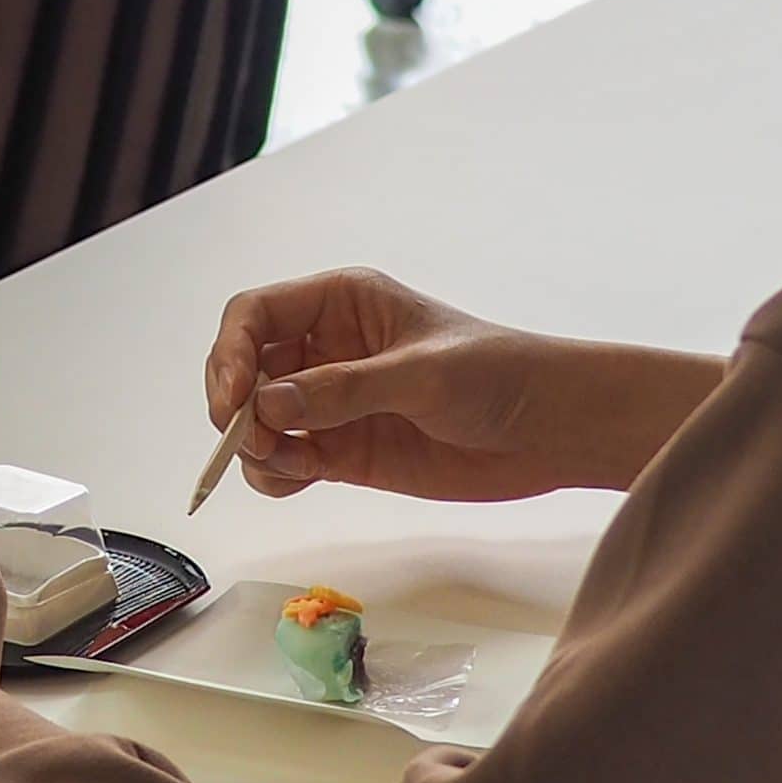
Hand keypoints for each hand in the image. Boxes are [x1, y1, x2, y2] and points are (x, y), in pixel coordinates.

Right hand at [205, 270, 725, 502]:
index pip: (254, 315)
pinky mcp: (344, 452)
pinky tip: (298, 478)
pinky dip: (275, 473)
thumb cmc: (498, 375)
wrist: (552, 431)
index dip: (230, 352)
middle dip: (235, 404)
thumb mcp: (421, 374)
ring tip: (285, 463)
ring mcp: (331, 403)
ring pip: (258, 421)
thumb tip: (268, 406)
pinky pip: (285, 461)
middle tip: (248, 438)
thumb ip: (343, 390)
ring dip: (253, 444)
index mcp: (339, 303)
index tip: (232, 397)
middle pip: (245, 369)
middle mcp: (324, 349)